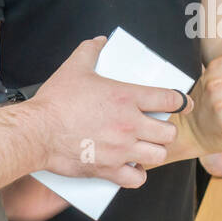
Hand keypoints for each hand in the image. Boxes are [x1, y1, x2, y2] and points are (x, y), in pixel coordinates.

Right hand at [29, 37, 190, 188]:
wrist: (36, 132)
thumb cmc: (55, 102)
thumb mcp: (74, 68)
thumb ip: (90, 51)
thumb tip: (99, 41)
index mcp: (127, 98)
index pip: (170, 99)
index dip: (182, 102)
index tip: (184, 105)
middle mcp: (129, 125)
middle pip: (168, 133)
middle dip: (165, 131)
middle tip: (156, 129)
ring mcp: (121, 149)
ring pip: (157, 156)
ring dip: (154, 152)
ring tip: (145, 148)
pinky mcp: (109, 169)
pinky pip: (136, 179)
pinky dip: (137, 175)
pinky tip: (132, 168)